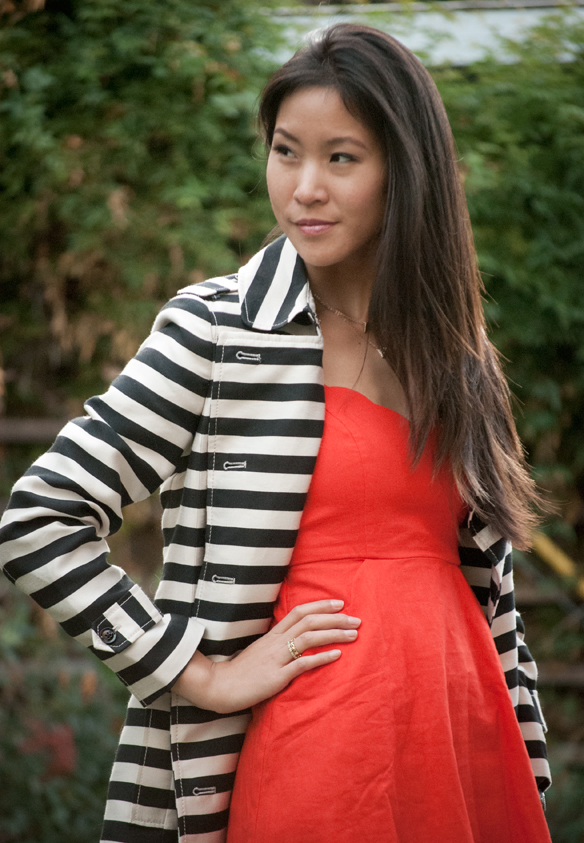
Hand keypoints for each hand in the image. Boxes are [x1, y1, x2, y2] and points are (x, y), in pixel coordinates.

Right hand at [171, 599, 360, 713]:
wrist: (220, 686)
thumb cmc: (241, 671)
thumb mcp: (261, 652)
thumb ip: (278, 645)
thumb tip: (297, 641)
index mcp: (272, 635)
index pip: (299, 612)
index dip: (320, 606)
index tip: (340, 604)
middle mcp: (276, 642)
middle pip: (308, 621)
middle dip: (335, 619)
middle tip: (356, 620)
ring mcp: (276, 658)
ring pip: (309, 638)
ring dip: (334, 634)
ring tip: (353, 635)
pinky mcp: (276, 676)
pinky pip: (302, 664)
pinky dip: (321, 658)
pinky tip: (337, 655)